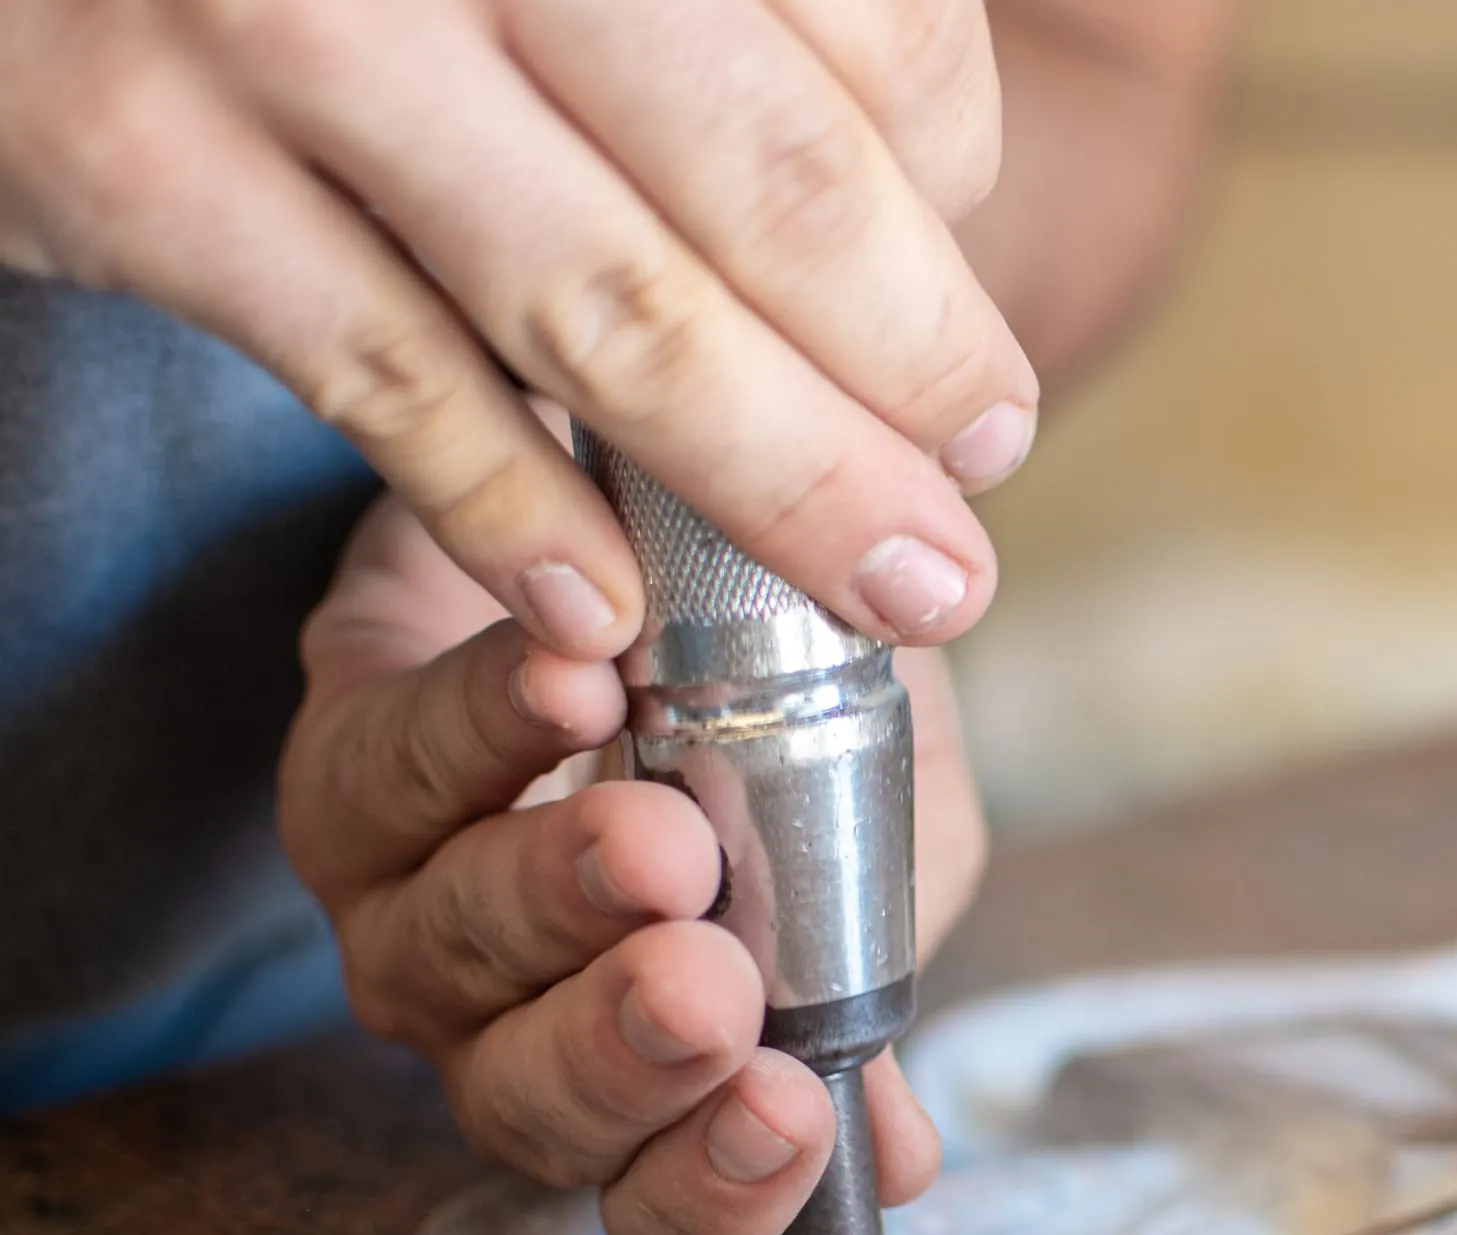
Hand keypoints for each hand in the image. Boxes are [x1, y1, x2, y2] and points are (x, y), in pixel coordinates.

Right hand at [0, 0, 1029, 659]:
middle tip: (983, 487)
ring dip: (781, 482)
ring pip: (610, 312)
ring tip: (897, 583)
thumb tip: (934, 184)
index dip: (957, 199)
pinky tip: (616, 616)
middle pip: (771, 190)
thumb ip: (720, 12)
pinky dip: (522, 522)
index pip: (878, 34)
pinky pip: (394, 385)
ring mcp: (286, 27)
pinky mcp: (138, 166)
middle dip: (912, 376)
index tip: (970, 318)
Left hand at [280, 494, 988, 1234]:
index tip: (797, 1110)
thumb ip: (864, 986)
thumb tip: (897, 1153)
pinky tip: (577, 680)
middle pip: (529, 1101)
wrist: (669, 540)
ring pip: (451, 949)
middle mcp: (506, 1030)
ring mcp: (407, 911)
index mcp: (643, 1082)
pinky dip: (484, 726)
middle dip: (620, 1053)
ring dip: (555, 899)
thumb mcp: (859, 845)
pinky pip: (390, 769)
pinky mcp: (343, 767)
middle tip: (705, 989)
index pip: (667, 1208)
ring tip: (657, 837)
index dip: (723, 1190)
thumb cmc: (774, 715)